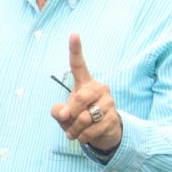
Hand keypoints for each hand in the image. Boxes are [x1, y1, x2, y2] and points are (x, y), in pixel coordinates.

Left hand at [50, 33, 121, 151]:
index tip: (73, 34)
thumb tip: (64, 113)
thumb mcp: (64, 114)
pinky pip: (91, 130)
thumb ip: (58, 111)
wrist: (103, 133)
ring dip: (74, 129)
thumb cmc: (79, 118)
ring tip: (75, 131)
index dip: (75, 49)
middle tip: (67, 121)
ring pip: (83, 118)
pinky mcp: (113, 118)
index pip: (79, 64)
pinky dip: (82, 137)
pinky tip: (83, 136)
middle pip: (79, 98)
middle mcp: (99, 88)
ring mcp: (109, 103)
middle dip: (69, 114)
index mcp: (85, 83)